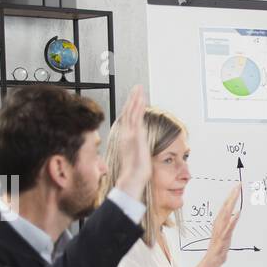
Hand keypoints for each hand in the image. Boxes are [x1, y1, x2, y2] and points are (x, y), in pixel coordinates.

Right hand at [113, 86, 151, 200]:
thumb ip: (136, 150)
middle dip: (132, 99)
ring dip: (135, 99)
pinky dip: (138, 107)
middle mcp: (126, 135)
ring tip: (139, 89)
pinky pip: (136, 117)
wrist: (132, 178)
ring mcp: (130, 134)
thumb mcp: (136, 158)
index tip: (133, 100)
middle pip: (128, 113)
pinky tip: (140, 99)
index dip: (130, 108)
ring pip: (132, 112)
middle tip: (136, 88)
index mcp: (126, 139)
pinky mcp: (135, 135)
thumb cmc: (134, 173)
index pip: (127, 120)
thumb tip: (140, 150)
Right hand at [206, 184, 242, 262]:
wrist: (213, 259)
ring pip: (227, 213)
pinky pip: (229, 227)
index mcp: (220, 221)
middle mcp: (219, 223)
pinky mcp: (224, 237)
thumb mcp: (225, 232)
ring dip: (231, 202)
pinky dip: (233, 220)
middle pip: (226, 206)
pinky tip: (238, 213)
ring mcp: (221, 229)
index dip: (231, 195)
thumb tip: (235, 215)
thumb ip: (230, 223)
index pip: (226, 205)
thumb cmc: (219, 247)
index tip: (237, 186)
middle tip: (238, 185)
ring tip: (236, 193)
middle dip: (232, 195)